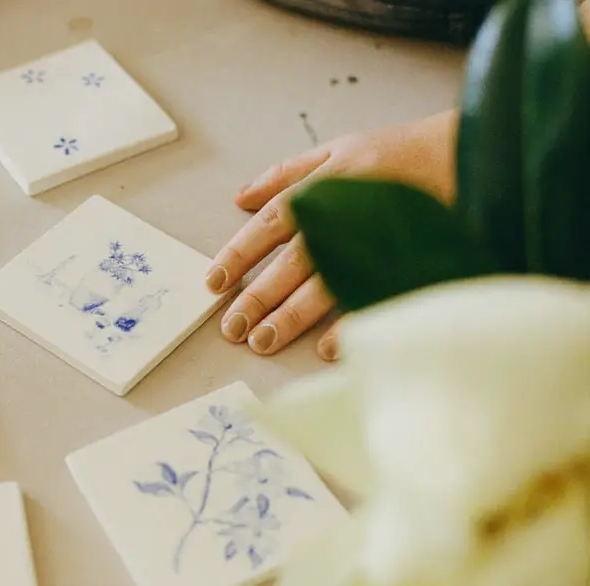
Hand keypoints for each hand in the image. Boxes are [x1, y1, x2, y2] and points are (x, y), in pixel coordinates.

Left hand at [207, 109, 458, 360]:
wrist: (469, 155)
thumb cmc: (397, 153)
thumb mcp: (337, 148)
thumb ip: (286, 175)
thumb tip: (240, 197)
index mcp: (322, 187)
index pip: (270, 224)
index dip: (240, 253)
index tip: (214, 282)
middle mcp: (343, 214)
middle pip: (291, 262)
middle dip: (258, 295)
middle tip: (232, 328)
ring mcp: (374, 240)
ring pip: (324, 284)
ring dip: (292, 316)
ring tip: (263, 342)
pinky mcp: (402, 260)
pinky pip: (372, 296)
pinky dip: (350, 324)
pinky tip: (325, 349)